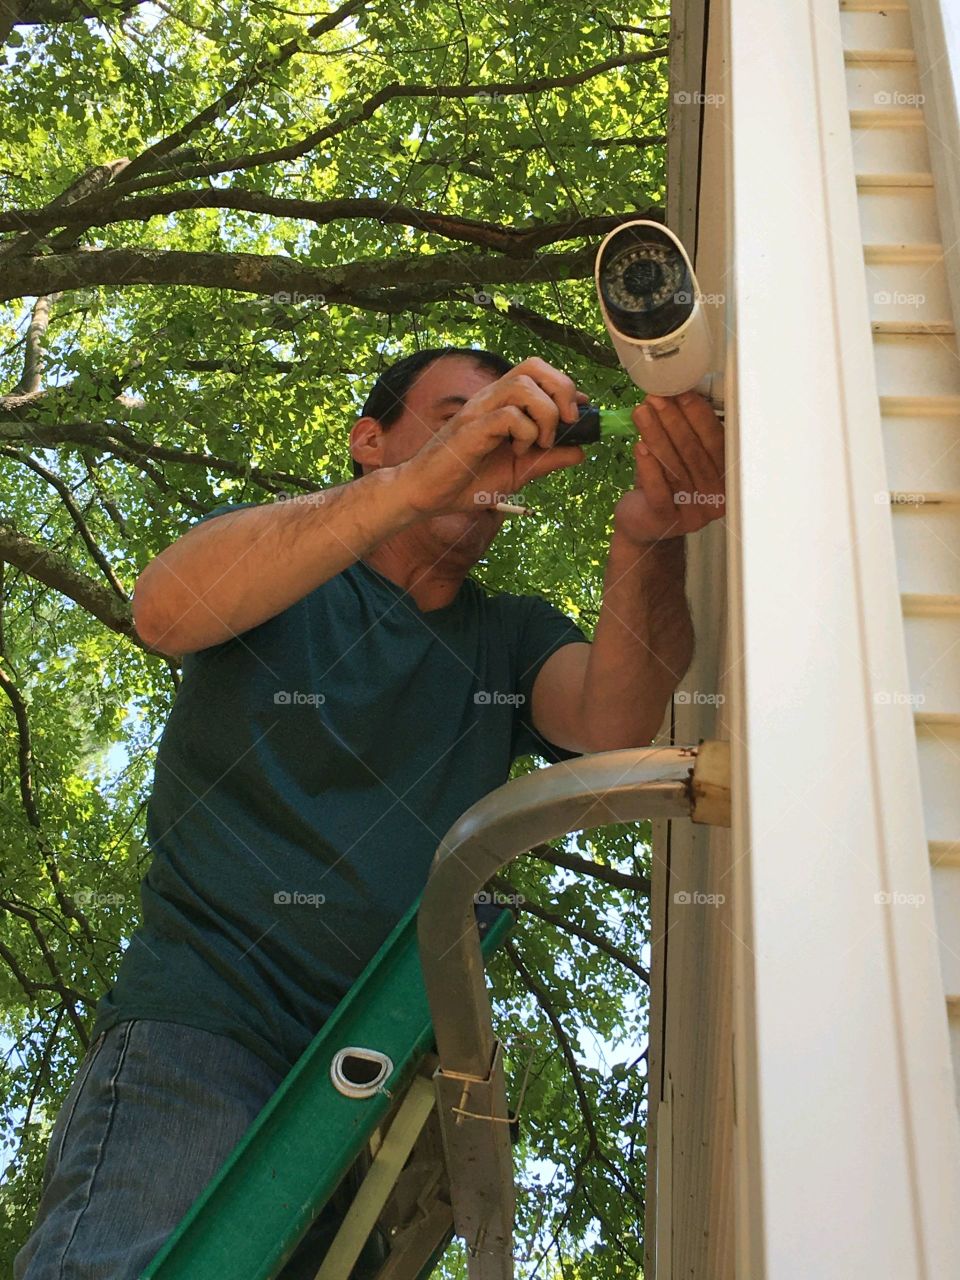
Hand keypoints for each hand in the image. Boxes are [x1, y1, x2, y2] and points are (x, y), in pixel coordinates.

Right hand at [396, 357, 588, 516]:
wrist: (427, 496)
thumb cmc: (467, 482)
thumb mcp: (519, 473)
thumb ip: (548, 460)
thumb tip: (582, 452)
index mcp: (502, 404)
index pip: (538, 373)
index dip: (566, 387)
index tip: (582, 411)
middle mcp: (491, 399)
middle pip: (534, 367)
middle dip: (562, 389)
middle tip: (569, 421)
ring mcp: (479, 411)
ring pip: (524, 387)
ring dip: (545, 414)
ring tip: (542, 442)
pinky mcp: (471, 429)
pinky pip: (509, 416)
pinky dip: (525, 434)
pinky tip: (518, 452)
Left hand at [613, 391, 725, 544]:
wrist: (643, 525)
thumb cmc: (665, 485)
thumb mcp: (681, 459)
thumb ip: (687, 434)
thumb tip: (677, 393)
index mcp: (726, 478)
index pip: (716, 442)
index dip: (699, 416)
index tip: (682, 393)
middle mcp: (714, 497)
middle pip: (694, 453)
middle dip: (674, 421)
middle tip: (657, 399)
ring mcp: (692, 512)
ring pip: (675, 468)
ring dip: (657, 435)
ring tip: (642, 413)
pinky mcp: (666, 521)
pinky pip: (658, 490)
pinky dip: (648, 466)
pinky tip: (639, 446)